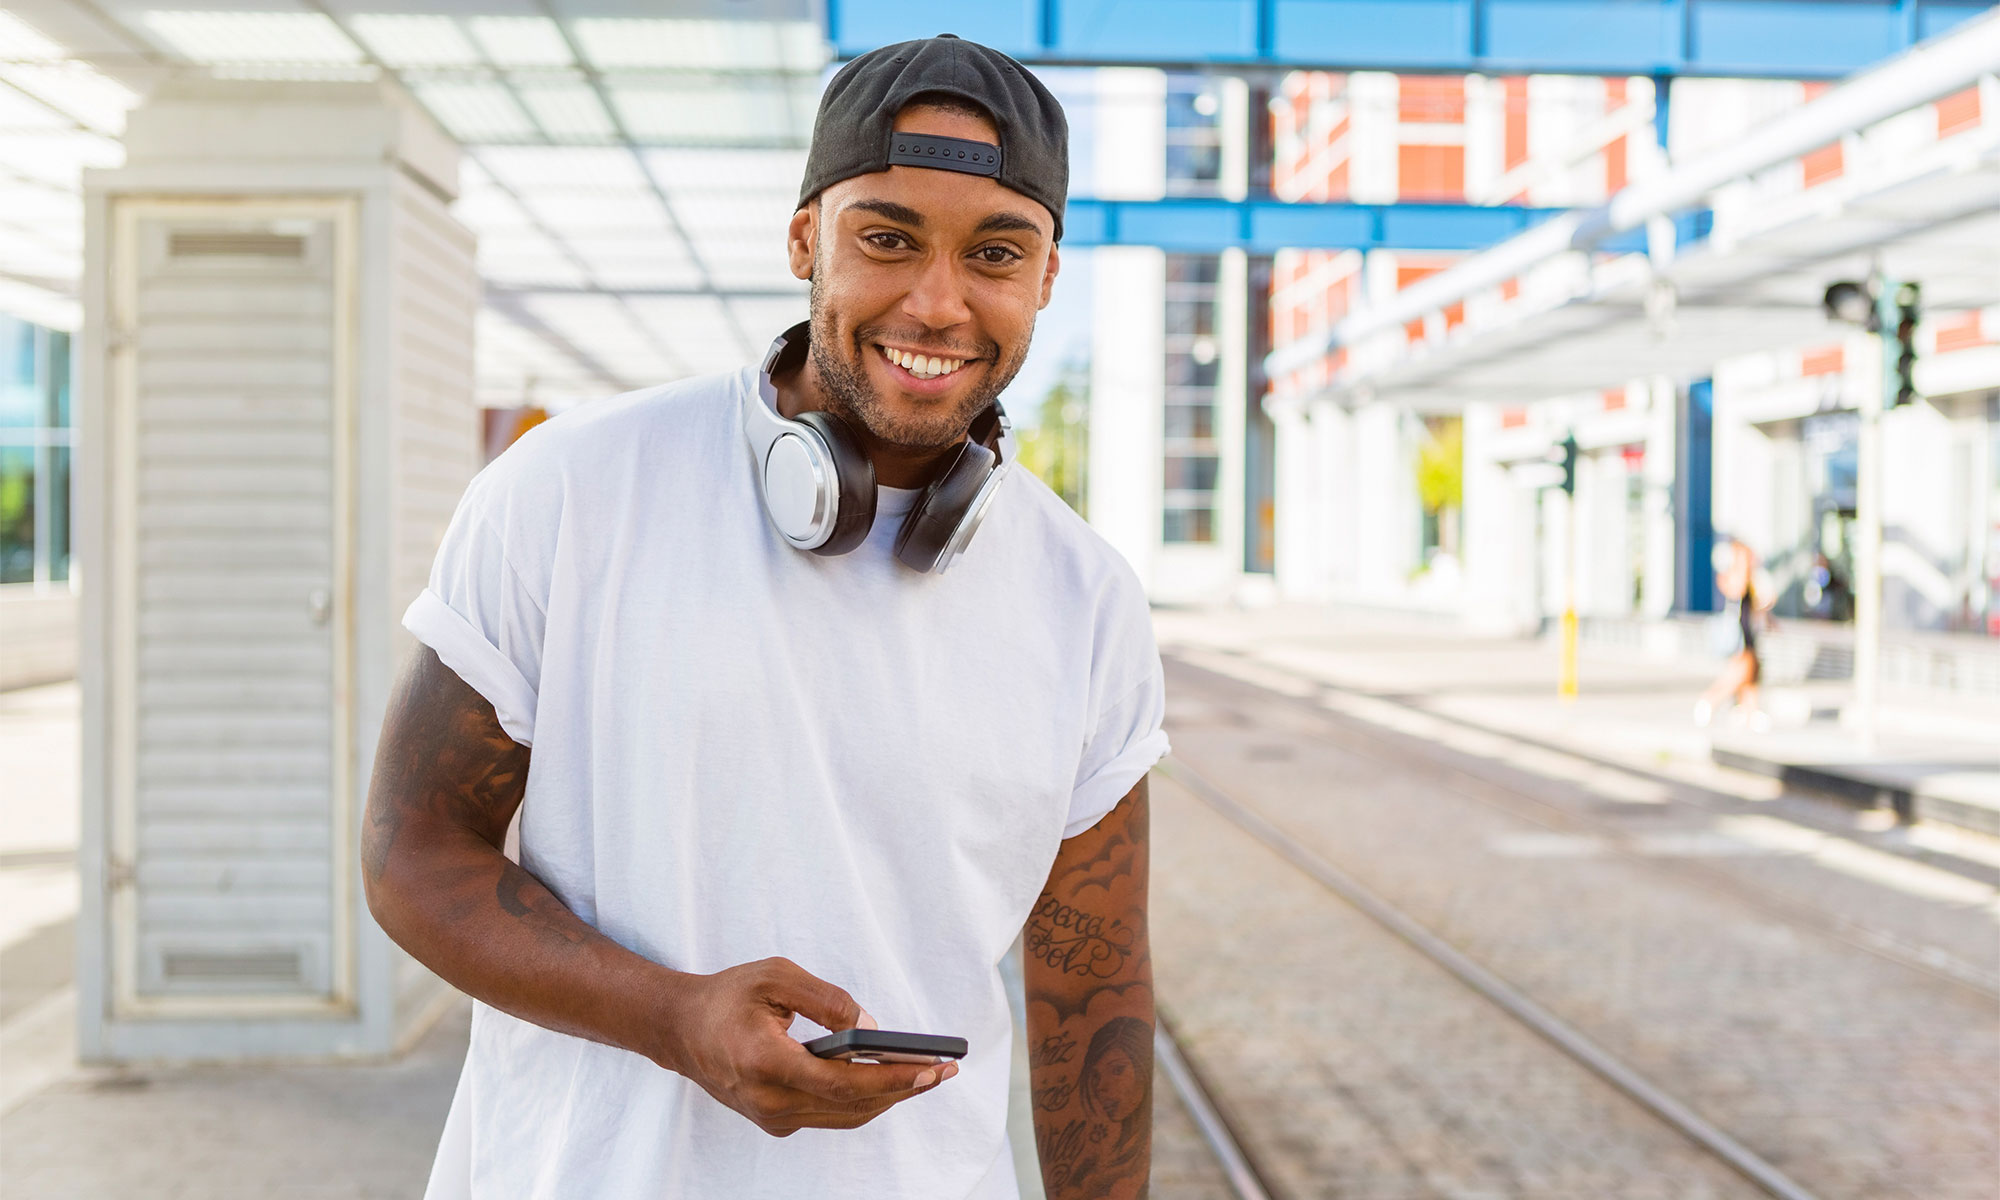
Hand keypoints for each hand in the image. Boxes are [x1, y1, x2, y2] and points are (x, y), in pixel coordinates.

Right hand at [661, 957, 957, 1136]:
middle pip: (853, 1105)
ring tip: (928, 1073)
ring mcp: (772, 1118)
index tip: (931, 1067)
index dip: (892, 1079)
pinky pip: (830, 1113)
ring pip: (845, 1115)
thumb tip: (870, 1026)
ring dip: (889, 1097)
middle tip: (945, 1069)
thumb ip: (825, 999)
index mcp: (766, 1064)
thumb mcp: (775, 976)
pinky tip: (890, 1079)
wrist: (678, 1030)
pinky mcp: (775, 1120)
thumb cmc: (726, 997)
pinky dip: (863, 1099)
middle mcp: (769, 1102)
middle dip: (904, 1088)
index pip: (843, 1084)